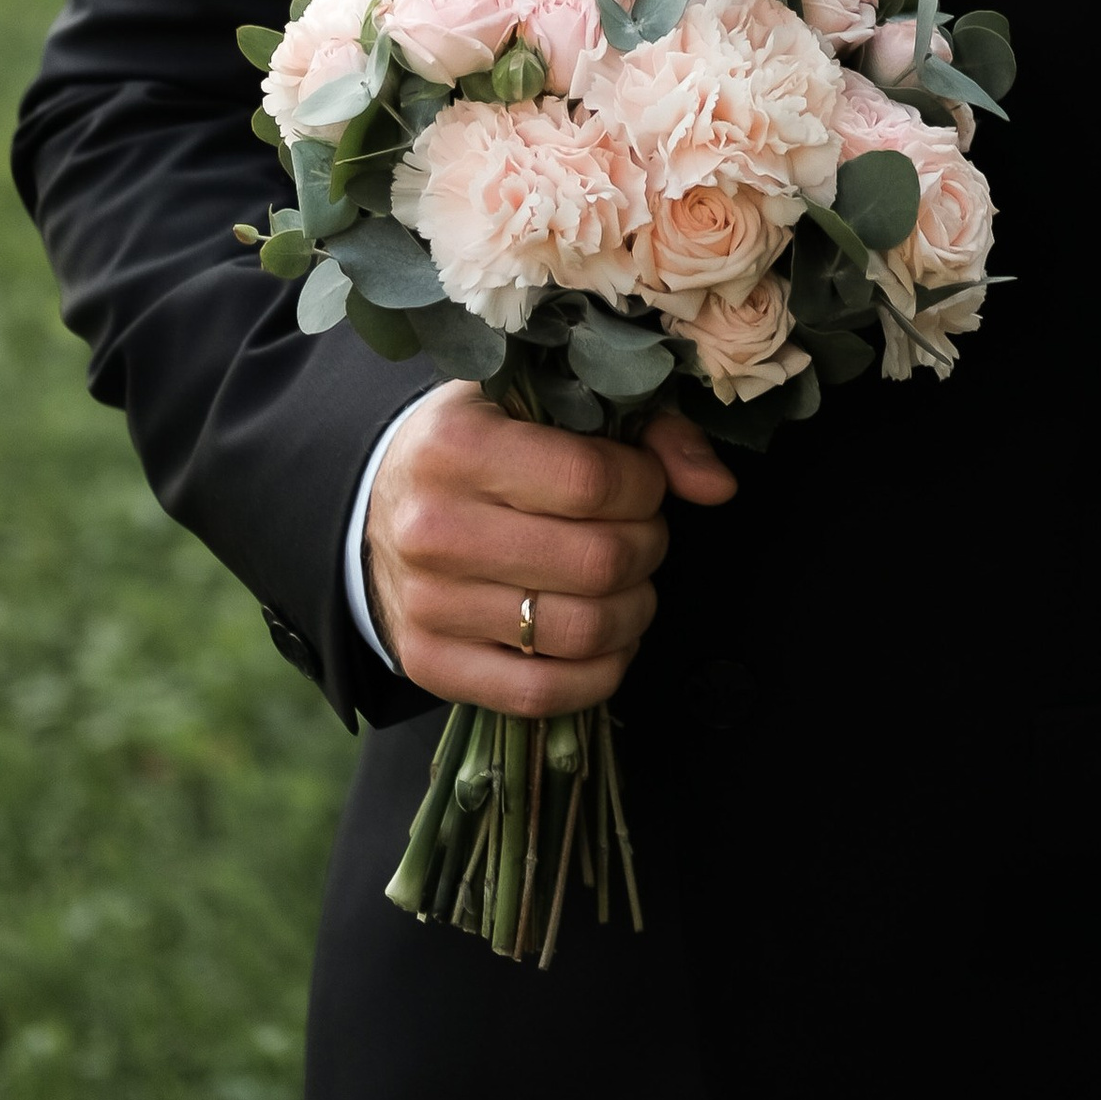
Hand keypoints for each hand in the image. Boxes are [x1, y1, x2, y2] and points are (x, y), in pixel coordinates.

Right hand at [364, 383, 736, 715]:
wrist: (381, 505)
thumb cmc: (484, 443)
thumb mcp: (545, 405)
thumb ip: (643, 430)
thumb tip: (719, 487)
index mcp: (457, 445)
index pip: (592, 481)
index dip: (646, 486)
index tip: (643, 483)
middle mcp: (432, 527)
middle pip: (597, 562)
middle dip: (647, 548)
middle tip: (641, 534)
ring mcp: (427, 604)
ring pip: (579, 632)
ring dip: (634, 612)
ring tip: (629, 584)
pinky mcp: (430, 664)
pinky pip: (540, 695)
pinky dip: (599, 674)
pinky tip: (608, 641)